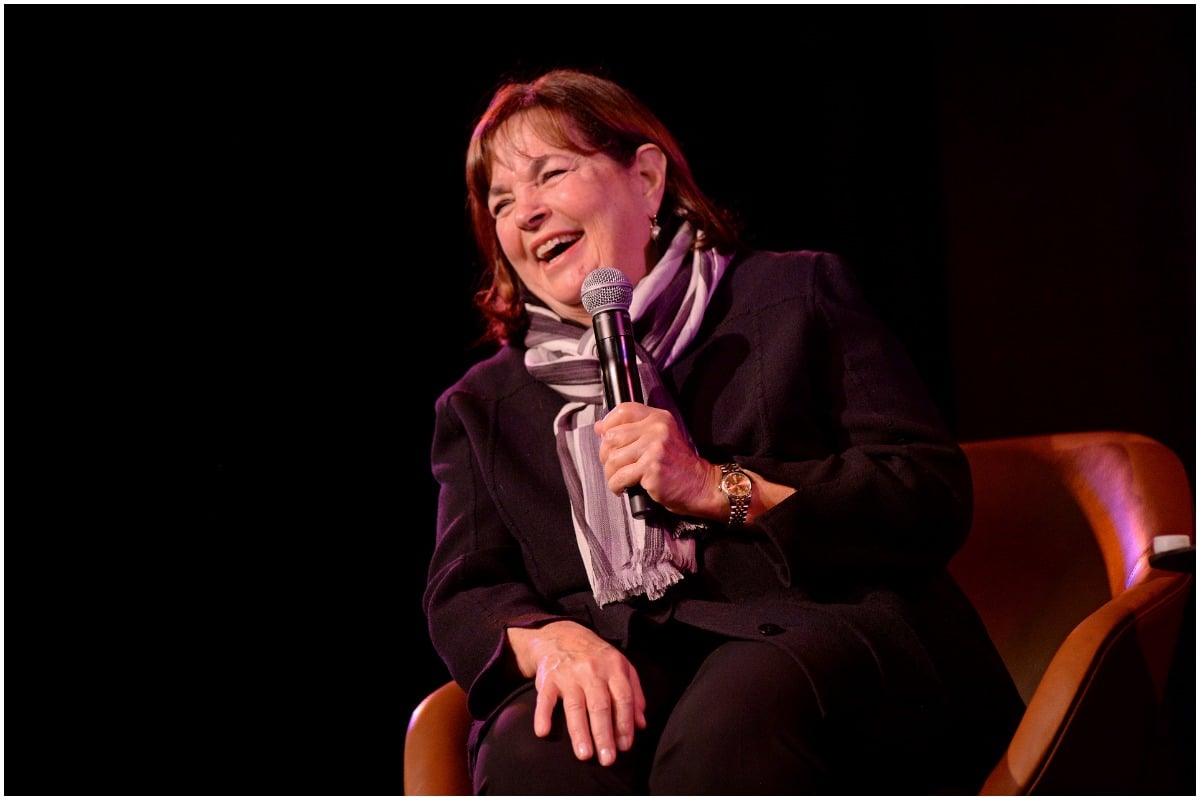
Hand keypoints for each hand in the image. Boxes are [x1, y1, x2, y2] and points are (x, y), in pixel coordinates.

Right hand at [506, 620, 645, 765]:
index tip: (625, 746)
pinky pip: (545, 698)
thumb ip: (634, 694)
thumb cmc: (596, 657)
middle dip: (604, 734)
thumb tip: (641, 725)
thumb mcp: (621, 667)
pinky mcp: (548, 678)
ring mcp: (569, 674)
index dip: (625, 723)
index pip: (623, 698)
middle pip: (600, 705)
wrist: (561, 634)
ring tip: (584, 755)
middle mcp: (592, 670)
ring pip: (575, 706)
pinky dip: (542, 714)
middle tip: (608, 759)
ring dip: (580, 731)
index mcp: (613, 668)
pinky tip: (543, 732)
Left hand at [594, 402, 720, 518]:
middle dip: (606, 455)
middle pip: (612, 436)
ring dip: (611, 474)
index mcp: (658, 418)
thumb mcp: (660, 439)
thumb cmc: (678, 466)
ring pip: (613, 459)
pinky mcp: (651, 468)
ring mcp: (654, 448)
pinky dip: (616, 486)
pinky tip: (623, 489)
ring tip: (619, 479)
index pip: (623, 410)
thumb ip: (633, 430)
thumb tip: (599, 427)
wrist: (700, 486)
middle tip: (614, 466)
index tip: (605, 438)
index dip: (608, 424)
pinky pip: (620, 477)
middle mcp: (656, 429)